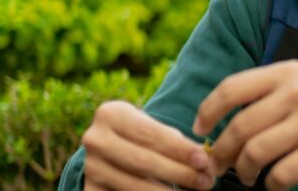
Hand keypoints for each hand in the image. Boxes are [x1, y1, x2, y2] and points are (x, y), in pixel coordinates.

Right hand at [81, 100, 214, 190]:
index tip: (204, 160)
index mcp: (110, 114)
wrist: (110, 148)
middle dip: (179, 173)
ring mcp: (90, 167)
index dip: (179, 149)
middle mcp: (94, 139)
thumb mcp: (153, 129)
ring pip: (135, 186)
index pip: (151, 134)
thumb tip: (206, 159)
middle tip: (207, 181)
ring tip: (196, 190)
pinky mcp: (90, 190)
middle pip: (143, 161)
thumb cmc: (141, 136)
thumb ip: (176, 141)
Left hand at [193, 60, 297, 190]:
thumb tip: (213, 125)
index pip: (233, 87)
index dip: (209, 110)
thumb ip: (261, 98)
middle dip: (223, 151)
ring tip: (247, 176)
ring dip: (244, 170)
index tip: (200, 129)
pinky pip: (279, 174)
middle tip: (220, 166)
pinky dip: (271, 185)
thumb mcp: (297, 89)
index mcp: (288, 72)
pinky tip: (275, 183)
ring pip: (256, 152)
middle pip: (241, 126)